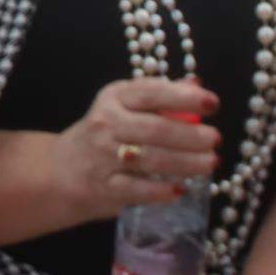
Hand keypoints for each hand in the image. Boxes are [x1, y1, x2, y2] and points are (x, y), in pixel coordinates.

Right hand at [45, 78, 220, 222]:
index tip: (212, 103)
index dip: (183, 97)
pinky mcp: (105, 187)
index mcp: (113, 98)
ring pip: (151, 159)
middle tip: (215, 139)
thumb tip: (196, 84)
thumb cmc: (103, 135)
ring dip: (186, 163)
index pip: (151, 93)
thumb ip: (159, 96)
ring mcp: (103, 157)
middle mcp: (106, 124)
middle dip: (190, 135)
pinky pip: (138, 189)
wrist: (60, 170)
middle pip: (155, 129)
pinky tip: (181, 189)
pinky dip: (162, 190)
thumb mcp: (123, 107)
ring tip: (210, 163)